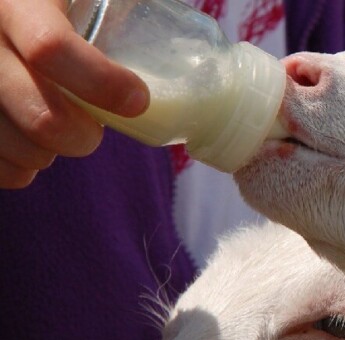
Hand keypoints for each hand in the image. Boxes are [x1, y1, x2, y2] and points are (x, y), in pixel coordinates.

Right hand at [0, 0, 148, 187]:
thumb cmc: (42, 6)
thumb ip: (115, 7)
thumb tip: (179, 40)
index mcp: (16, 0)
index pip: (52, 48)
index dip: (102, 84)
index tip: (137, 100)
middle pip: (39, 113)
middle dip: (79, 136)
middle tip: (92, 134)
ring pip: (9, 143)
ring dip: (43, 155)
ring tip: (55, 138)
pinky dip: (13, 169)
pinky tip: (26, 156)